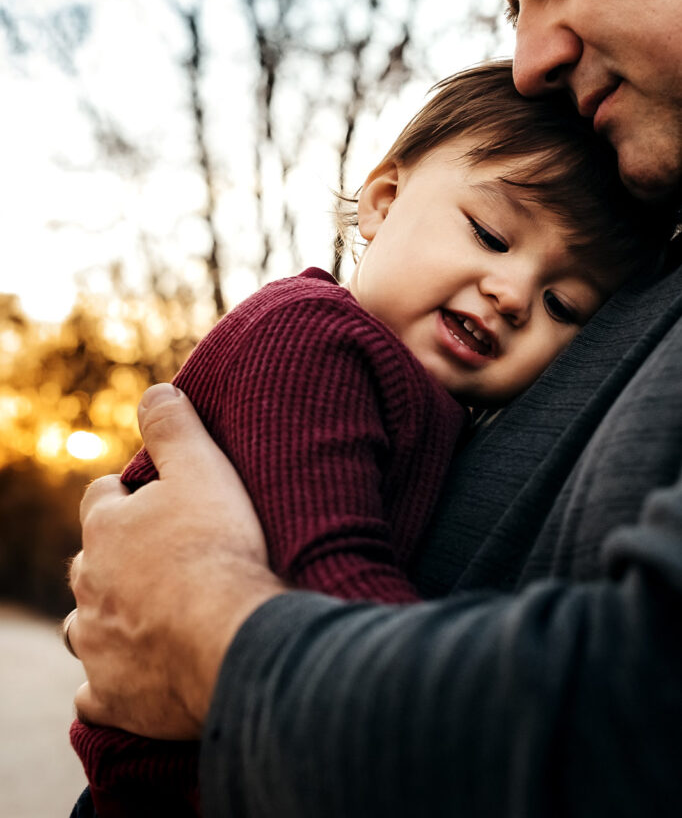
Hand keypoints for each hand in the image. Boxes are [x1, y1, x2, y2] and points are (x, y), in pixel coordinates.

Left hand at [68, 383, 283, 738]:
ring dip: (106, 617)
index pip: (102, 498)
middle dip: (117, 557)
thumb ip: (174, 426)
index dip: (129, 496)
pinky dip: (108, 682)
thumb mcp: (202, 468)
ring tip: (144, 615)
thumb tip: (154, 390)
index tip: (156, 501)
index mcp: (107, 528)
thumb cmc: (218, 547)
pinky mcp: (112, 695)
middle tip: (162, 558)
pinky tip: (132, 677)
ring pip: (84, 624)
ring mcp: (97, 643)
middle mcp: (89, 584)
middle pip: (90, 562)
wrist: (230, 637)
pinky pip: (94, 691)